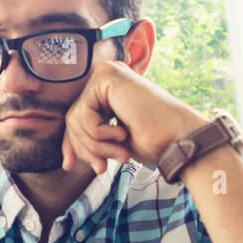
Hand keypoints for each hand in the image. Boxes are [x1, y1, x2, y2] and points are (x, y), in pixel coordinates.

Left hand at [60, 61, 208, 174]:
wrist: (177, 139)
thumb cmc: (154, 142)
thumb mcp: (113, 144)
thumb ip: (91, 140)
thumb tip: (66, 156)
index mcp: (109, 92)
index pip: (77, 118)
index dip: (71, 143)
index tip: (68, 166)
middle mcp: (106, 78)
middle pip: (73, 119)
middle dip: (85, 148)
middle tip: (102, 168)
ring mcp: (106, 73)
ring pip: (76, 119)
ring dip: (95, 145)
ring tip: (120, 154)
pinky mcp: (106, 75)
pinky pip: (83, 113)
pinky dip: (98, 133)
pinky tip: (122, 134)